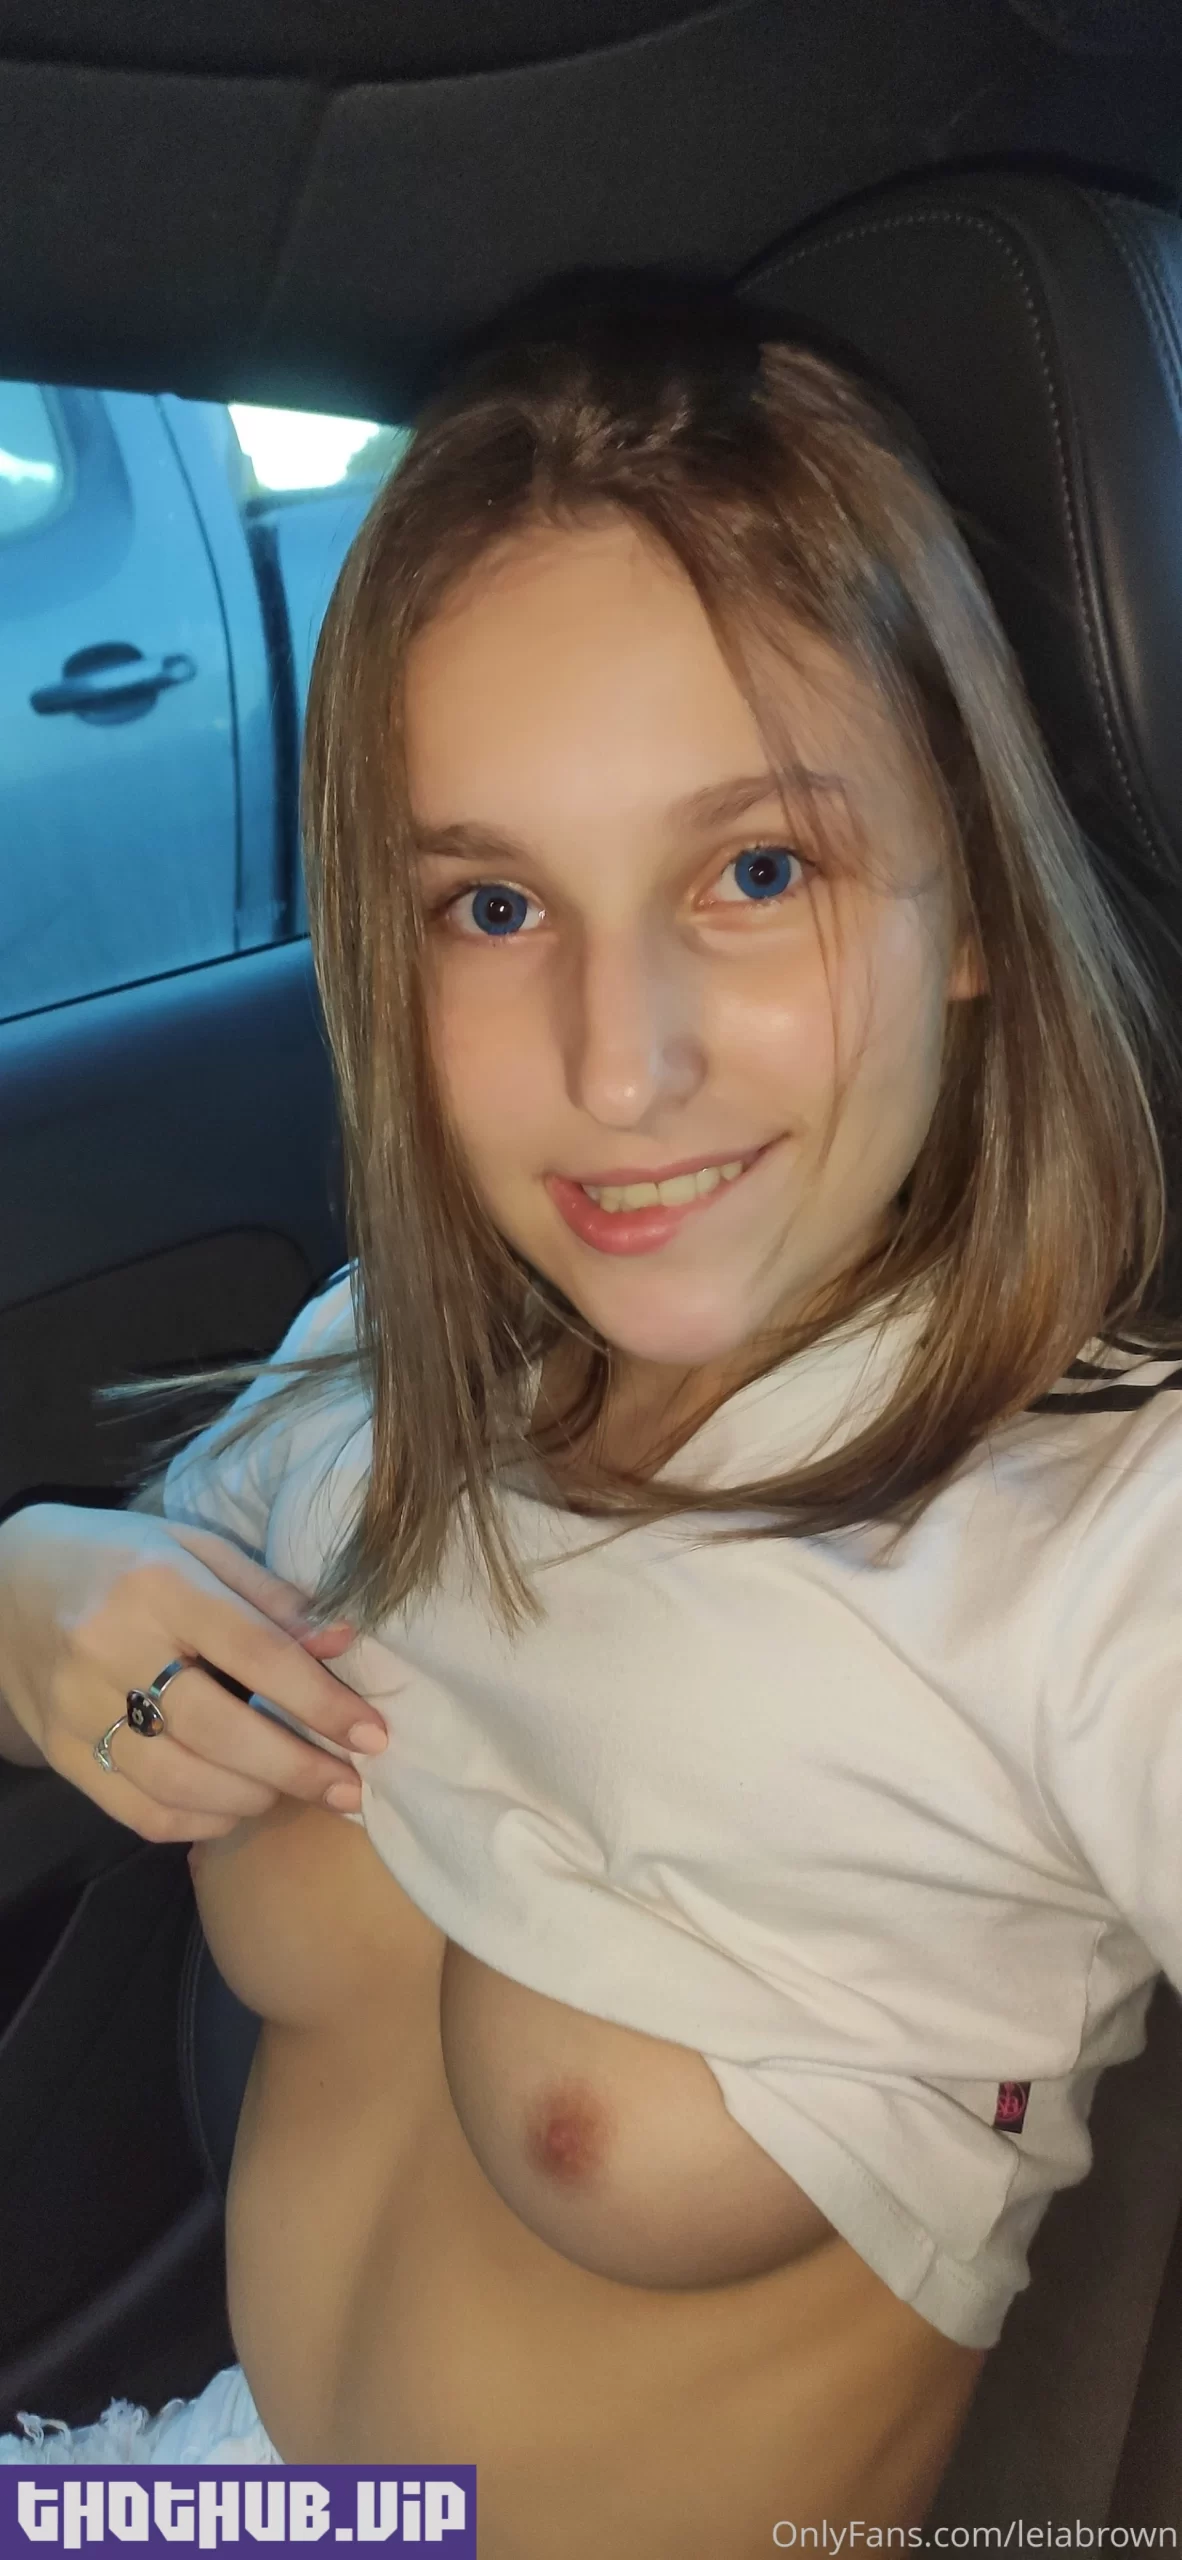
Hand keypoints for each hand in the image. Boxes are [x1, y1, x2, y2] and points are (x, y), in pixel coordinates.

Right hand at [0, 1503, 390, 1840]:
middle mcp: (112, 1648)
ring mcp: (78, 1708)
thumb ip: (269, 1598)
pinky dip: (201, 1820)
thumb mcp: (194, 1549)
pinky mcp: (62, 1753)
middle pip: (221, 1730)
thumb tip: (345, 1642)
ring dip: (254, 1797)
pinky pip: (141, 1811)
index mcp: (158, 1584)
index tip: (373, 1734)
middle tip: (349, 1786)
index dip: (322, 1701)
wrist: (4, 1583)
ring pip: (181, 1781)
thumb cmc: (120, 1559)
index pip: (256, 1652)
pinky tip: (237, 1805)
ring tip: (294, 1790)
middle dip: (298, 1767)